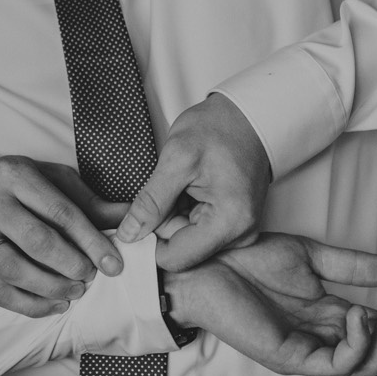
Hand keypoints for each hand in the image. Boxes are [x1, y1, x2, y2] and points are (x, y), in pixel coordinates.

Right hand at [0, 155, 128, 317]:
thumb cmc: (18, 186)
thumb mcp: (52, 181)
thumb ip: (90, 203)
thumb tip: (131, 220)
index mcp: (14, 174)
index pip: (59, 211)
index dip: (90, 241)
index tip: (114, 264)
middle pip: (36, 240)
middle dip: (71, 264)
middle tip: (91, 276)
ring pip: (14, 269)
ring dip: (51, 287)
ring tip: (75, 291)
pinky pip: (0, 292)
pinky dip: (31, 305)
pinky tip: (56, 306)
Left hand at [118, 92, 270, 270]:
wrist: (247, 117)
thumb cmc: (220, 129)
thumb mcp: (177, 158)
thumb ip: (151, 201)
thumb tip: (128, 234)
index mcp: (230, 222)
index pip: (175, 258)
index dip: (147, 242)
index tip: (133, 219)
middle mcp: (240, 235)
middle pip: (179, 249)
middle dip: (161, 222)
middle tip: (162, 186)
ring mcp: (237, 231)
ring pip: (184, 238)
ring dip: (171, 214)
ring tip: (178, 182)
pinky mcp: (232, 225)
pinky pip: (195, 228)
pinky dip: (183, 210)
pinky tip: (186, 188)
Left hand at [164, 232, 376, 375]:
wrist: (204, 260)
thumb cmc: (246, 256)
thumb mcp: (308, 254)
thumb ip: (350, 266)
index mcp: (327, 313)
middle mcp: (321, 335)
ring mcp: (306, 349)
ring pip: (366, 361)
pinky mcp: (289, 357)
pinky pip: (336, 364)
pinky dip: (357, 343)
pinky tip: (362, 315)